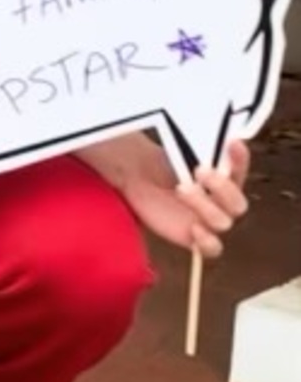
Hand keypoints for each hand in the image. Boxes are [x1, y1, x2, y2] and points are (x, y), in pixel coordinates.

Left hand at [88, 133, 249, 258]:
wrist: (139, 176)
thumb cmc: (163, 162)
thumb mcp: (180, 149)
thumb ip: (200, 146)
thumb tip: (214, 133)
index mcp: (226, 176)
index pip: (242, 171)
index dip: (241, 160)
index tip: (231, 143)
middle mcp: (222, 200)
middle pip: (238, 203)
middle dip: (222, 188)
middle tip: (200, 170)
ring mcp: (210, 220)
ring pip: (224, 222)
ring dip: (204, 206)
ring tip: (181, 189)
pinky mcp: (195, 238)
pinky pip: (214, 248)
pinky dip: (207, 241)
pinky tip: (193, 228)